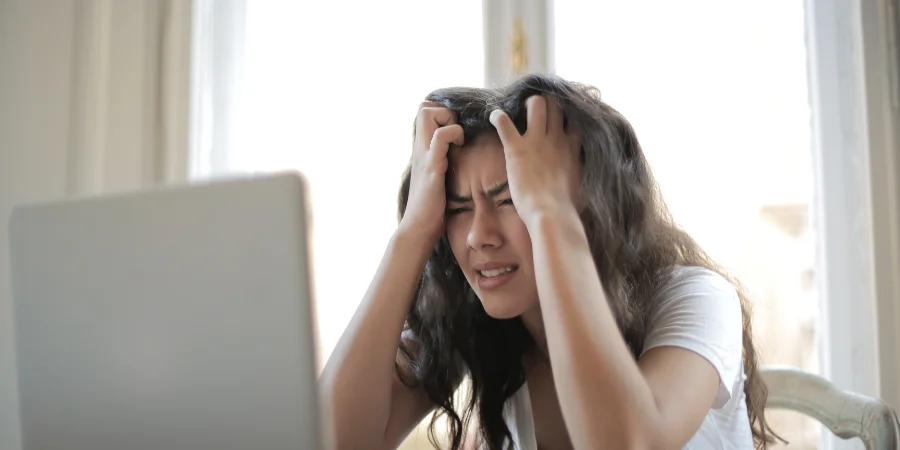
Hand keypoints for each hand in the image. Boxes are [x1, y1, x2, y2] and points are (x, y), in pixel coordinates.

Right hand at [398, 102, 463, 245]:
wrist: (419, 228)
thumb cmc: (431, 207)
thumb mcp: (436, 178)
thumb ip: (441, 163)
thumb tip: (458, 157)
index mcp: (422, 150)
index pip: (424, 112)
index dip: (442, 112)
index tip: (456, 130)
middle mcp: (420, 148)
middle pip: (423, 107)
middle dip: (444, 111)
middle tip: (457, 132)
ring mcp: (424, 155)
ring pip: (427, 114)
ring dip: (448, 120)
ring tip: (458, 140)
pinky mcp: (432, 166)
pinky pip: (440, 137)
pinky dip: (453, 134)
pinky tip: (460, 148)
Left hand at [490, 95, 580, 225]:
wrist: (551, 213)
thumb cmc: (567, 206)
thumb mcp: (582, 184)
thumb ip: (580, 172)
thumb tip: (582, 175)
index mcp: (572, 147)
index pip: (573, 119)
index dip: (565, 115)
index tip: (558, 119)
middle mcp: (556, 138)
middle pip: (555, 104)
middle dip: (546, 103)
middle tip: (536, 110)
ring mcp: (536, 141)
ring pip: (536, 104)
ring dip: (527, 104)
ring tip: (519, 110)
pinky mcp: (516, 148)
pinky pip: (504, 122)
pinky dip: (497, 117)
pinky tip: (494, 117)